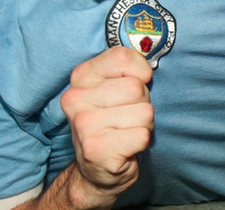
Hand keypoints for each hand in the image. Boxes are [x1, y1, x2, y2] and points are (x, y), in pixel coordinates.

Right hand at [60, 47, 153, 204]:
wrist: (96, 168)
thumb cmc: (112, 121)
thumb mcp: (112, 88)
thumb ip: (126, 70)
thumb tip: (148, 66)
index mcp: (81, 76)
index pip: (122, 57)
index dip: (139, 72)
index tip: (131, 88)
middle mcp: (76, 98)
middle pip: (136, 87)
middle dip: (142, 103)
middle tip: (127, 117)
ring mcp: (84, 125)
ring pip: (144, 112)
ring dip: (143, 124)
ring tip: (126, 131)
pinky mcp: (96, 149)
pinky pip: (142, 136)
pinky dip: (141, 143)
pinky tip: (125, 147)